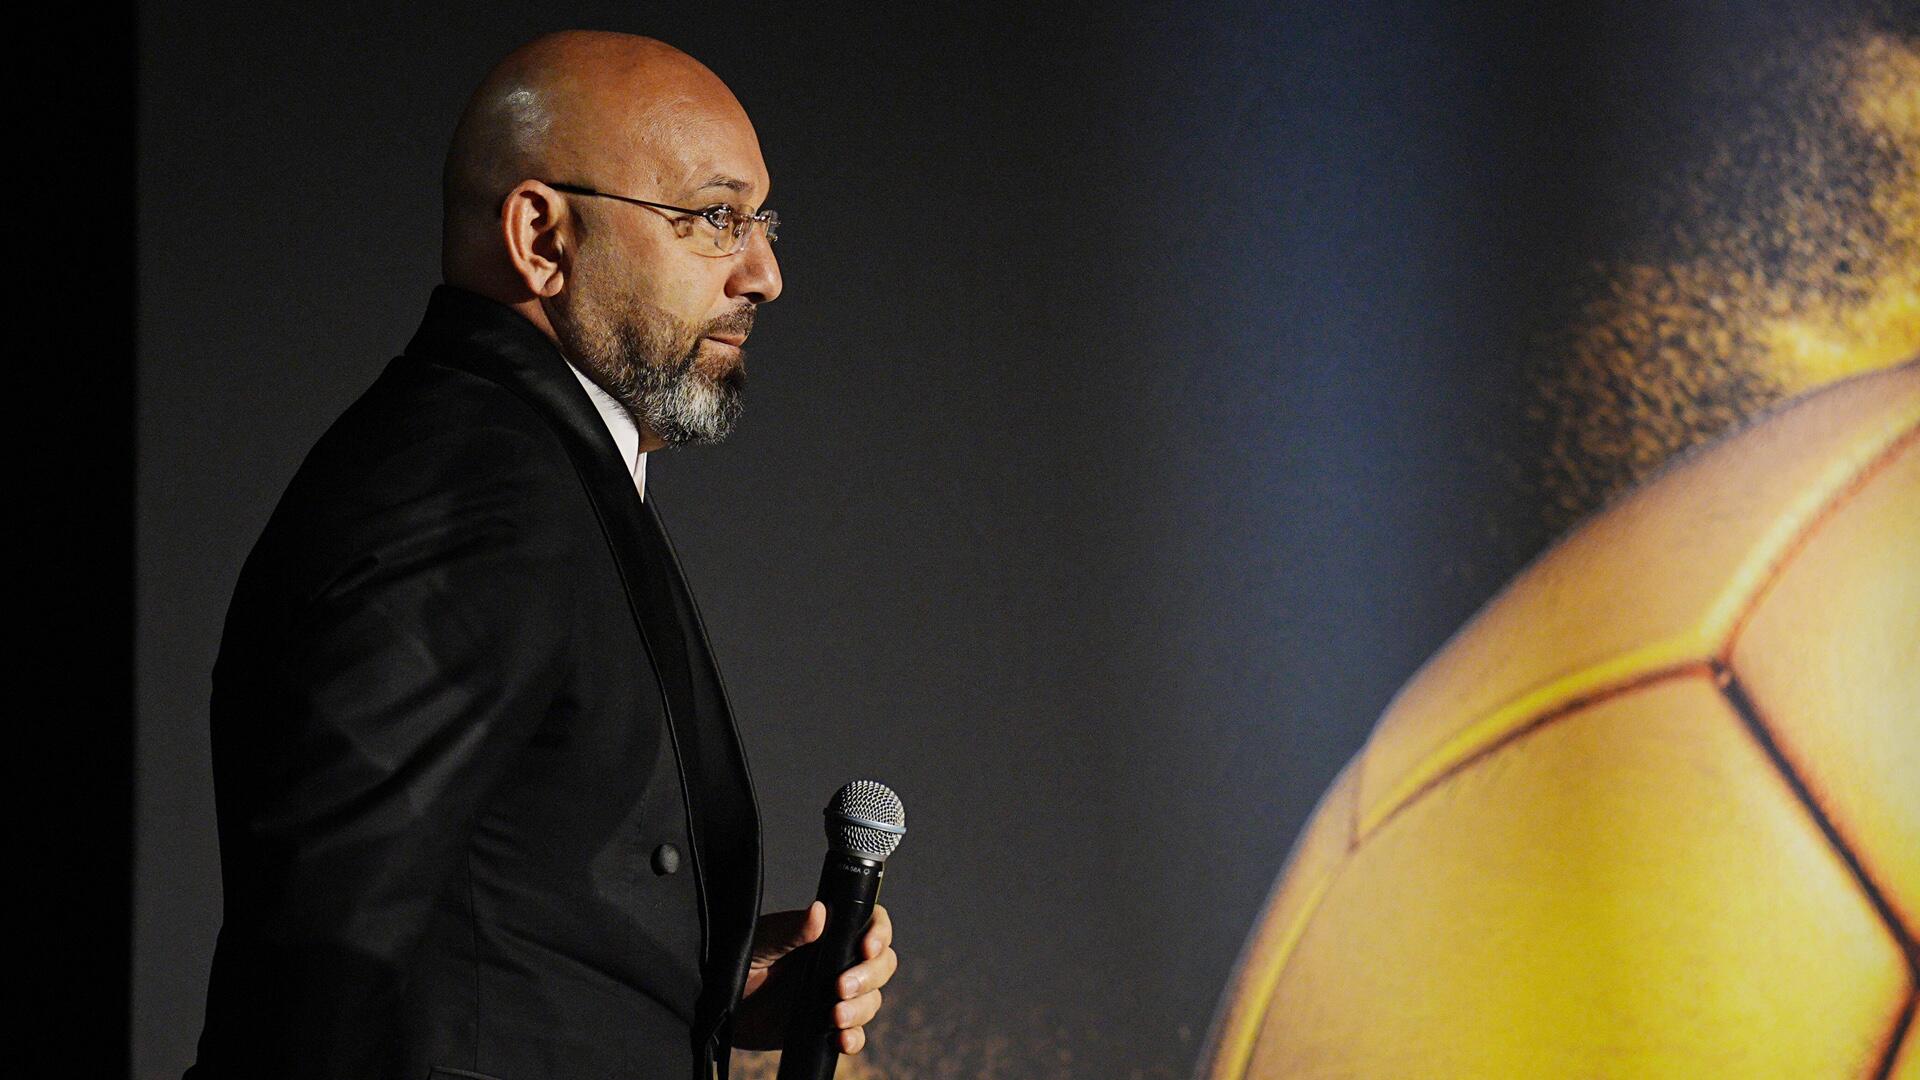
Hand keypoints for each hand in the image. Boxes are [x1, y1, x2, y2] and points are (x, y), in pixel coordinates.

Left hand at [731, 901, 898, 1053]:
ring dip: (861, 1008)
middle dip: (870, 975)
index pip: (870, 924)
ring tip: (834, 1016)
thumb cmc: (734, 962)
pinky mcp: (824, 1027)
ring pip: (871, 999)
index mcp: (827, 934)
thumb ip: (790, 930)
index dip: (879, 933)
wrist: (714, 1006)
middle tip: (840, 986)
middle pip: (881, 964)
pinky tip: (840, 1039)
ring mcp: (833, 995)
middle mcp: (837, 962)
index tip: (867, 946)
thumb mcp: (760, 942)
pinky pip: (854, 1034)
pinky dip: (854, 1038)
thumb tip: (819, 911)